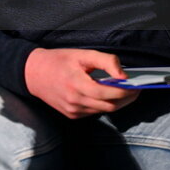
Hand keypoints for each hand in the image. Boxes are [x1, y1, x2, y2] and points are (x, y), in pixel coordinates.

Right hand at [24, 48, 138, 118]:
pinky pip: (93, 112)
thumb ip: (106, 62)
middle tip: (135, 89)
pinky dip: (102, 104)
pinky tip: (103, 94)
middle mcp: (75, 101)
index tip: (137, 85)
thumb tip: (124, 75)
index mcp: (77, 84)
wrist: (33, 73)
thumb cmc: (58, 61)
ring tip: (122, 90)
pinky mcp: (71, 115)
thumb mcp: (82, 54)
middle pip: (110, 105)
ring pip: (103, 110)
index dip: (126, 91)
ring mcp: (73, 111)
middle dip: (126, 98)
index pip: (109, 93)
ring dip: (116, 102)